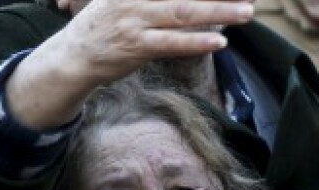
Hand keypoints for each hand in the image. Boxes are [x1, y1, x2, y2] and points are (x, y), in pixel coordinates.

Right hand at [8, 0, 254, 127]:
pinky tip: (218, 41)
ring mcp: (135, 21)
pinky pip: (172, 43)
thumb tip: (192, 3)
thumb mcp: (125, 0)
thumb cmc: (107, 26)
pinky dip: (196, 41)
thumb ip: (157, 0)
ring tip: (245, 12)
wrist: (74, 56)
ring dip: (217, 11)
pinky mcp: (136, 47)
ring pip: (183, 13)